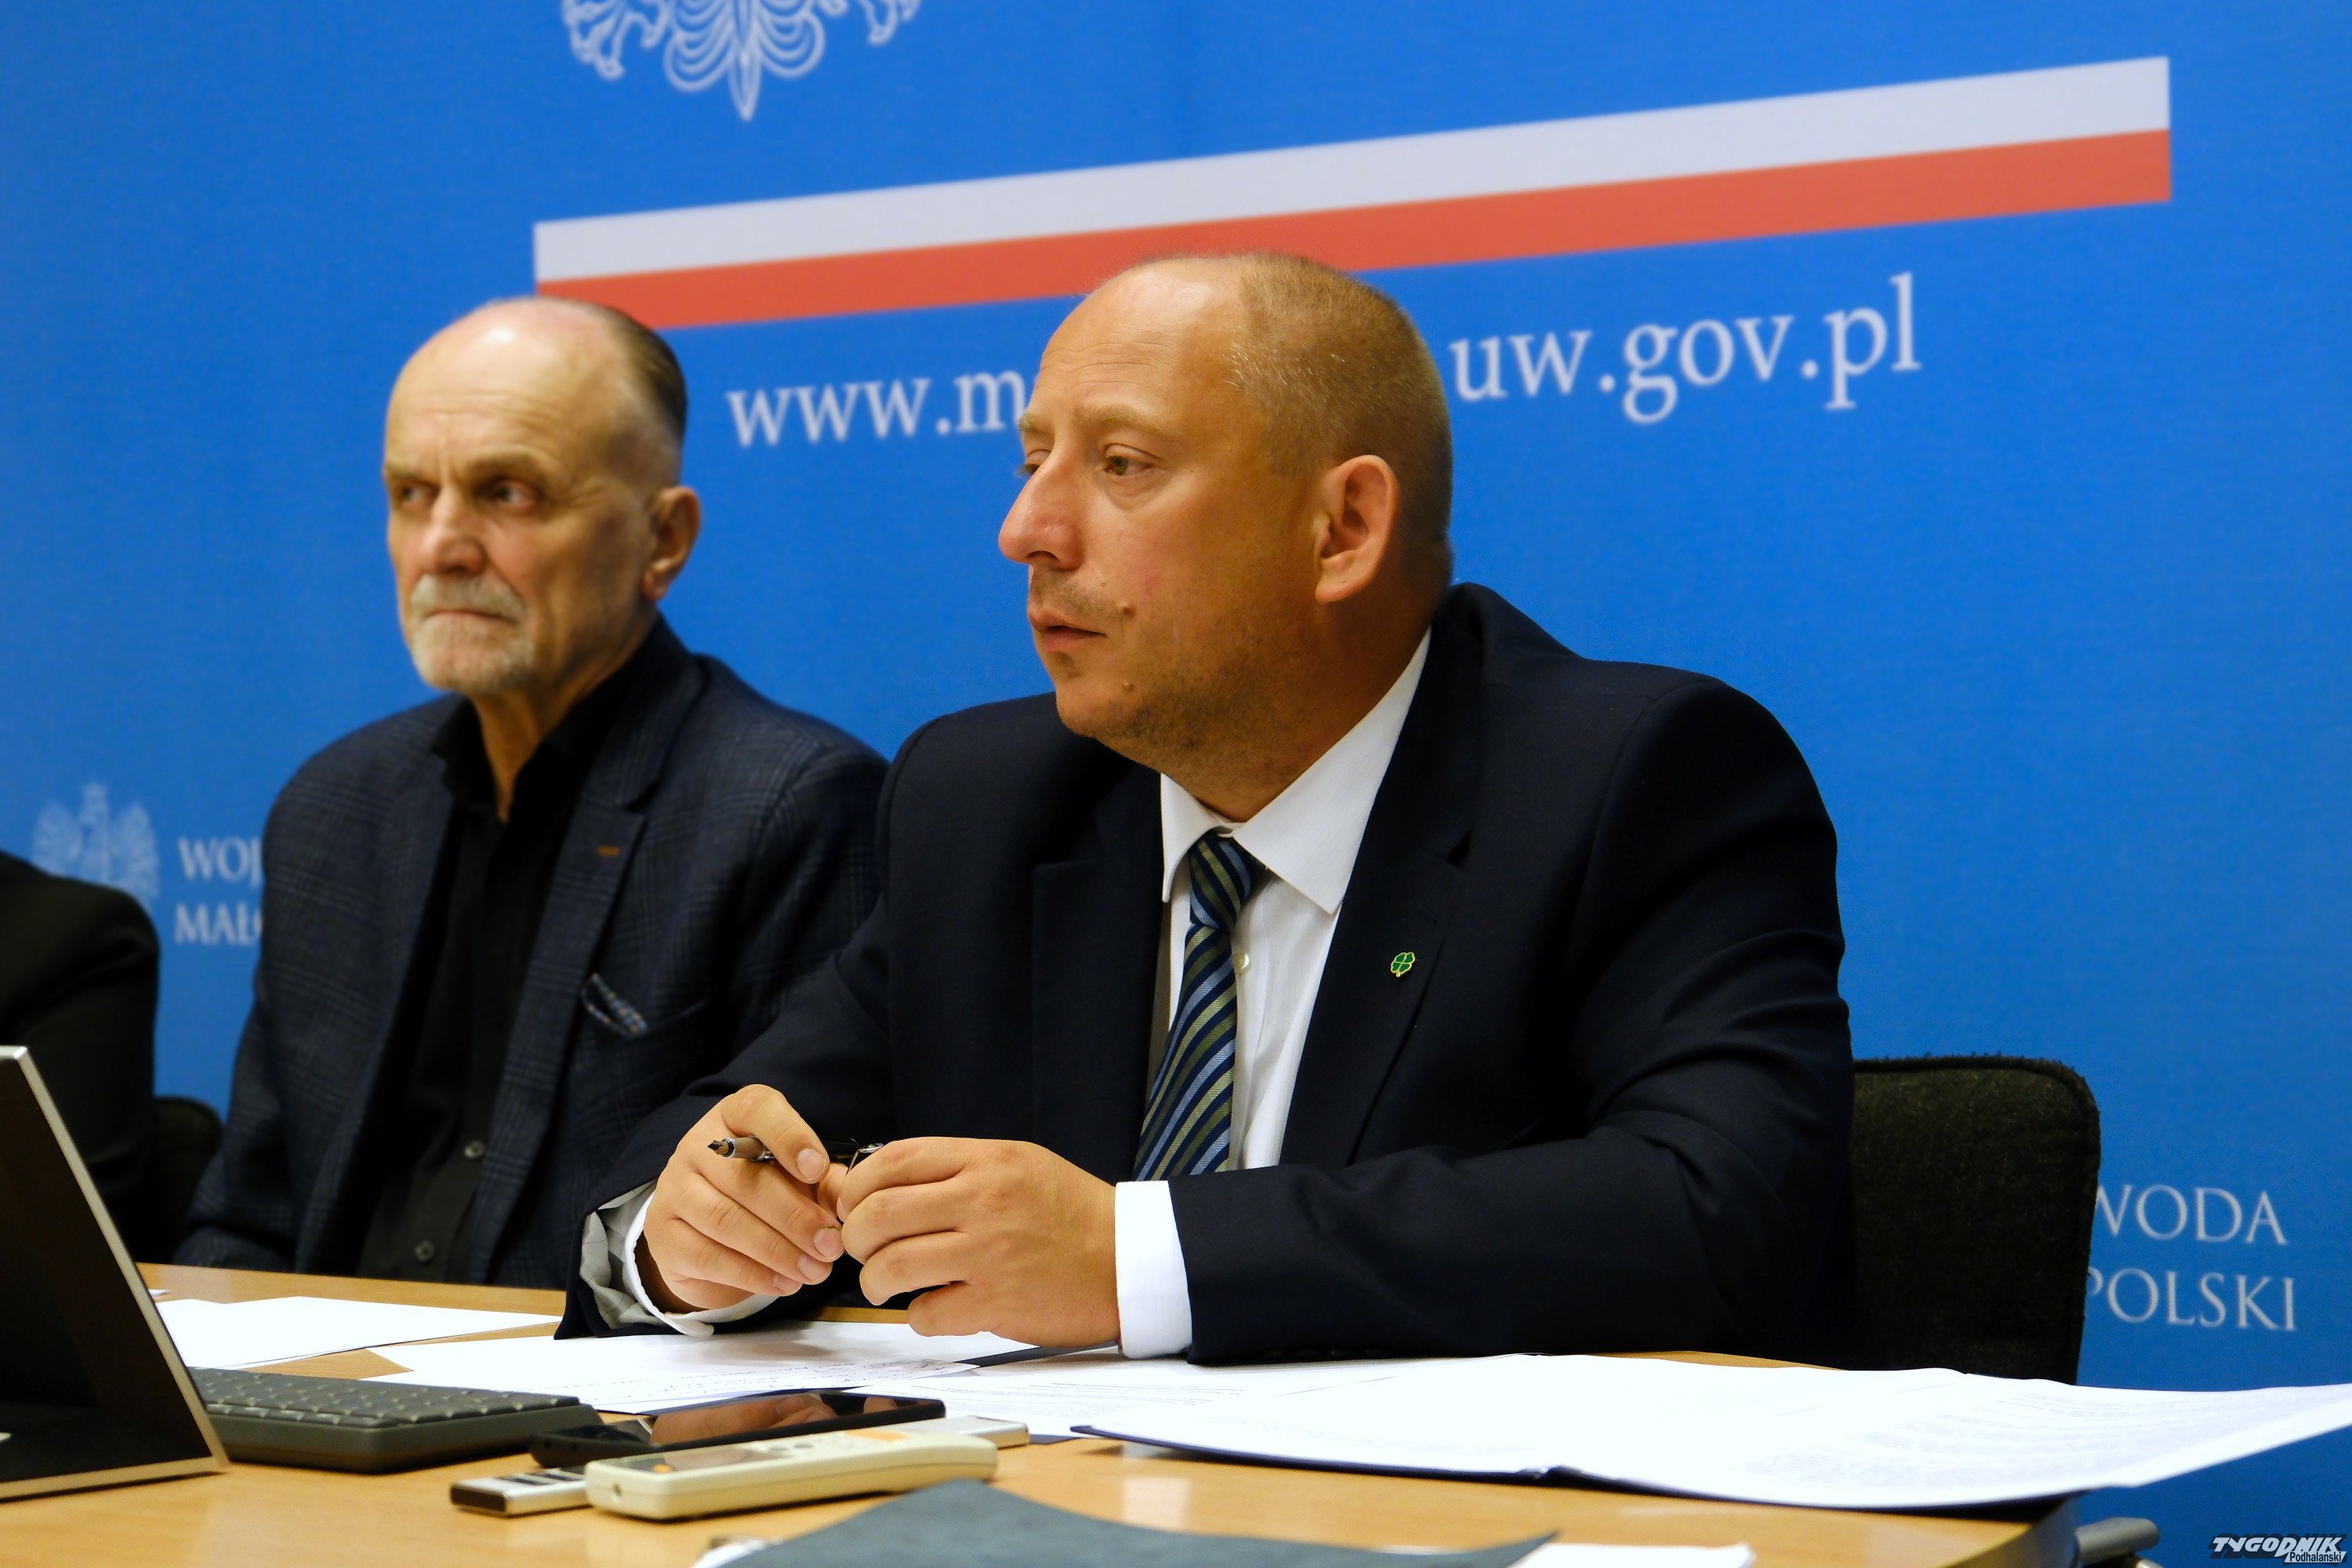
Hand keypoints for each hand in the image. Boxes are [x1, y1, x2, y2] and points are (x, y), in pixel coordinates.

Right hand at [636, 1086, 847, 1313]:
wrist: (706, 1229)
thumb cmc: (766, 1189)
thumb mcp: (800, 1177)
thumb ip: (826, 1183)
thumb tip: (846, 1203)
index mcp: (736, 1115)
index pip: (757, 1109)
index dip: (789, 1136)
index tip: (817, 1169)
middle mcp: (698, 1144)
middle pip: (745, 1177)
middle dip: (795, 1216)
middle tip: (830, 1245)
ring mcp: (674, 1187)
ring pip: (725, 1219)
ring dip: (777, 1251)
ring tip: (815, 1271)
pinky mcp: (663, 1234)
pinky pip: (708, 1256)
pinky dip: (752, 1274)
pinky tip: (785, 1284)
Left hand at [833, 1138, 1117, 1347]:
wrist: (1128, 1259)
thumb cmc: (1069, 1212)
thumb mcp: (1017, 1164)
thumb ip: (956, 1169)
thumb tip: (882, 1184)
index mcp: (987, 1161)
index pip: (893, 1161)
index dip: (856, 1186)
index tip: (852, 1205)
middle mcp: (984, 1202)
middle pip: (879, 1214)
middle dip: (856, 1237)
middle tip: (864, 1249)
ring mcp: (989, 1254)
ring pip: (891, 1266)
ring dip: (875, 1281)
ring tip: (886, 1283)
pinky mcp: (996, 1304)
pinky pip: (925, 1314)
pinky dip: (918, 1316)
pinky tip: (935, 1308)